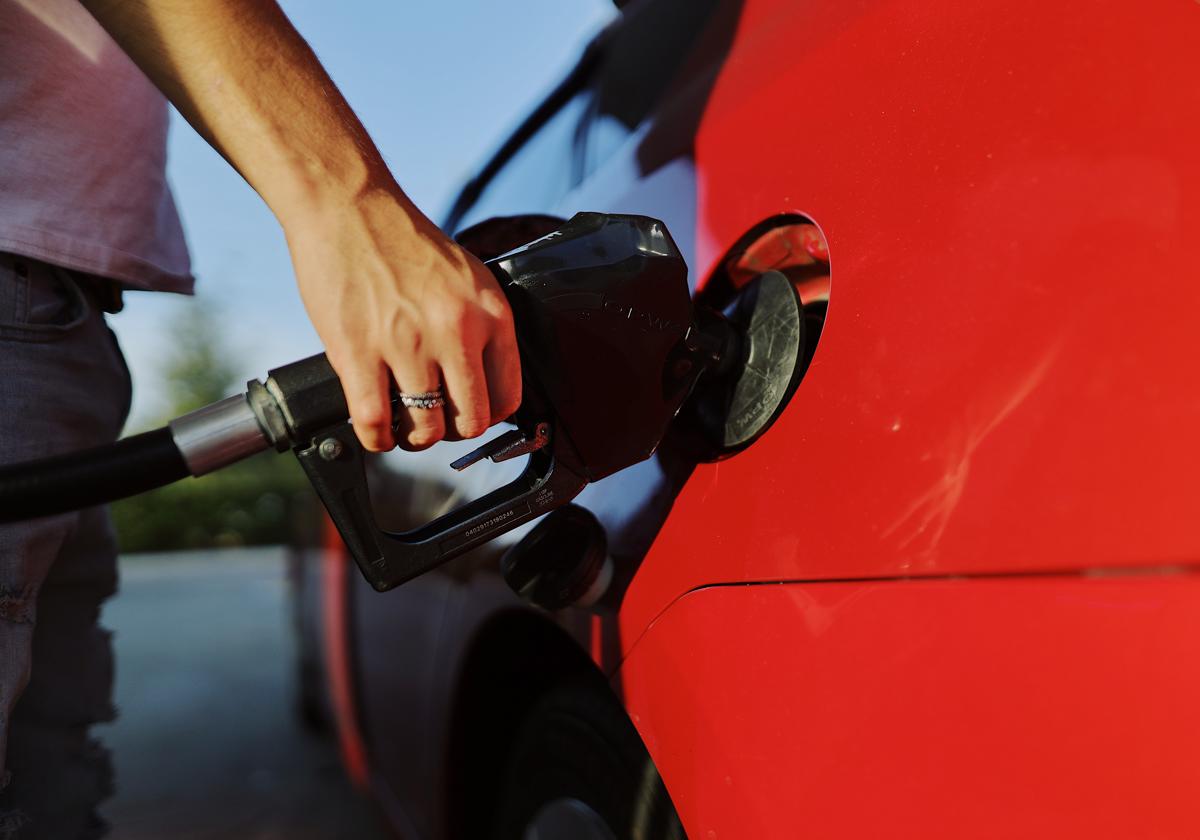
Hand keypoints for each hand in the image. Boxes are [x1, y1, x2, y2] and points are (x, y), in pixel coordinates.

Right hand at [286, 187, 520, 451]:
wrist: (347, 205)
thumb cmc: (402, 241)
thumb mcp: (466, 277)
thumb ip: (479, 326)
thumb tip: (481, 379)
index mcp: (489, 313)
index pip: (508, 397)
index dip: (487, 416)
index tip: (468, 414)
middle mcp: (455, 331)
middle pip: (471, 422)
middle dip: (452, 432)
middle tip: (435, 421)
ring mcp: (407, 344)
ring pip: (426, 430)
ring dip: (413, 438)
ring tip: (402, 423)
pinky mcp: (359, 352)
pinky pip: (376, 424)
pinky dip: (376, 439)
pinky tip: (375, 429)